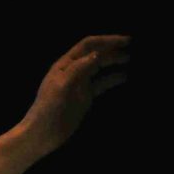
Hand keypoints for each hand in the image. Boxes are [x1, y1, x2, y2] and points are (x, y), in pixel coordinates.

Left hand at [21, 35, 130, 151]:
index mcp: (65, 65)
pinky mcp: (84, 97)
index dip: (106, 40)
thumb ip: (78, 69)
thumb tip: (97, 54)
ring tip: (129, 58)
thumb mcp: (62, 86)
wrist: (42, 133)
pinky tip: (124, 77)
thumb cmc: (48, 109)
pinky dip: (112, 78)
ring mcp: (79, 84)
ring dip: (113, 61)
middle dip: (112, 48)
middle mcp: (73, 71)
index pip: (88, 45)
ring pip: (99, 67)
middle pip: (95, 54)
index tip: (126, 40)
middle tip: (131, 46)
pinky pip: (101, 84)